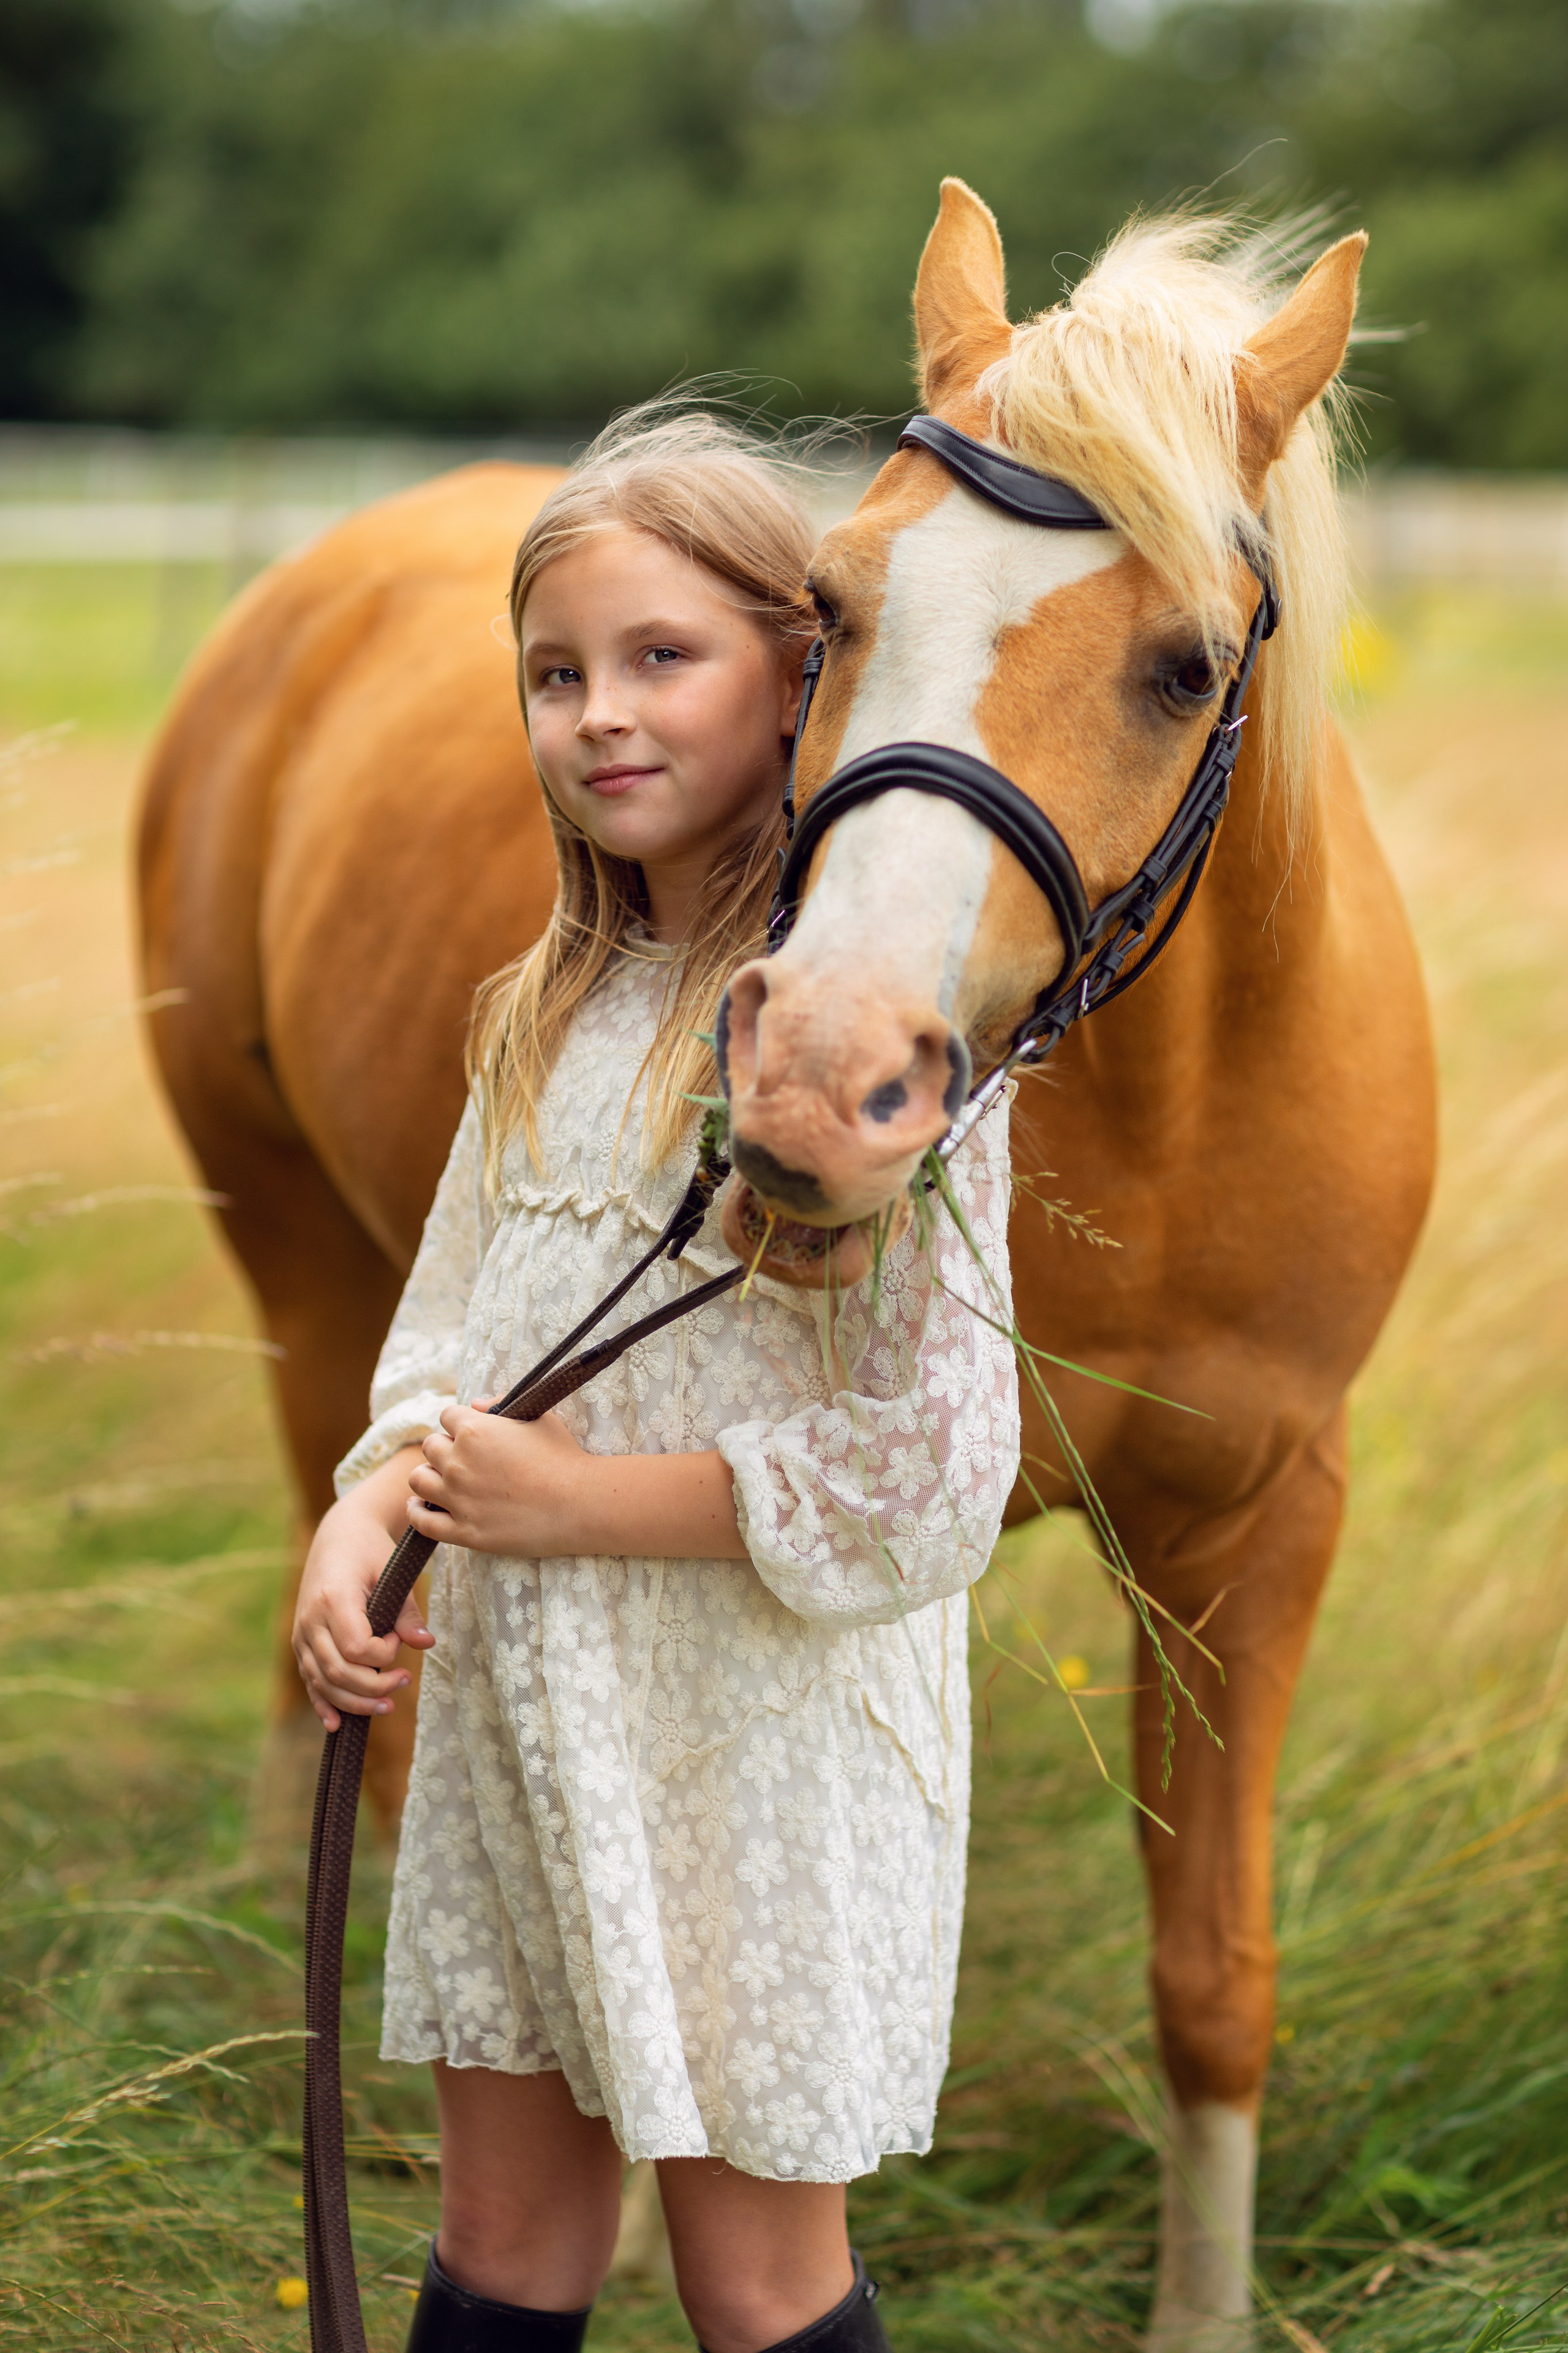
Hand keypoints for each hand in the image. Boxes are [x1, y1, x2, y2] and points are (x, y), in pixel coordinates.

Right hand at [292, 1447, 434, 1729]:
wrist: (340, 1535)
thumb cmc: (370, 1550)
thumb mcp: (393, 1573)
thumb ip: (407, 1612)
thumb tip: (427, 1644)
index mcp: (333, 1598)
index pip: (356, 1648)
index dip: (382, 1655)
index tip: (397, 1639)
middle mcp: (310, 1619)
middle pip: (338, 1672)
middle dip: (374, 1687)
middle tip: (405, 1680)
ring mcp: (302, 1633)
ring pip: (322, 1682)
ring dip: (355, 1702)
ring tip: (387, 1706)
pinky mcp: (301, 1642)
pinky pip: (309, 1680)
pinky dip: (323, 1703)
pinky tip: (337, 1724)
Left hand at [407, 1403, 590, 1556]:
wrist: (579, 1503)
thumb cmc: (563, 1457)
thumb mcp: (539, 1417)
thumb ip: (501, 1404)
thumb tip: (474, 1405)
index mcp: (474, 1430)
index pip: (446, 1416)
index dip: (459, 1423)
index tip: (470, 1433)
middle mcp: (458, 1462)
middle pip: (430, 1447)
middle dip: (444, 1449)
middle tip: (464, 1459)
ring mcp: (457, 1499)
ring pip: (418, 1480)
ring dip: (428, 1477)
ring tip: (441, 1481)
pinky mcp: (463, 1531)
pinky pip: (423, 1521)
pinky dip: (417, 1512)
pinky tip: (421, 1507)